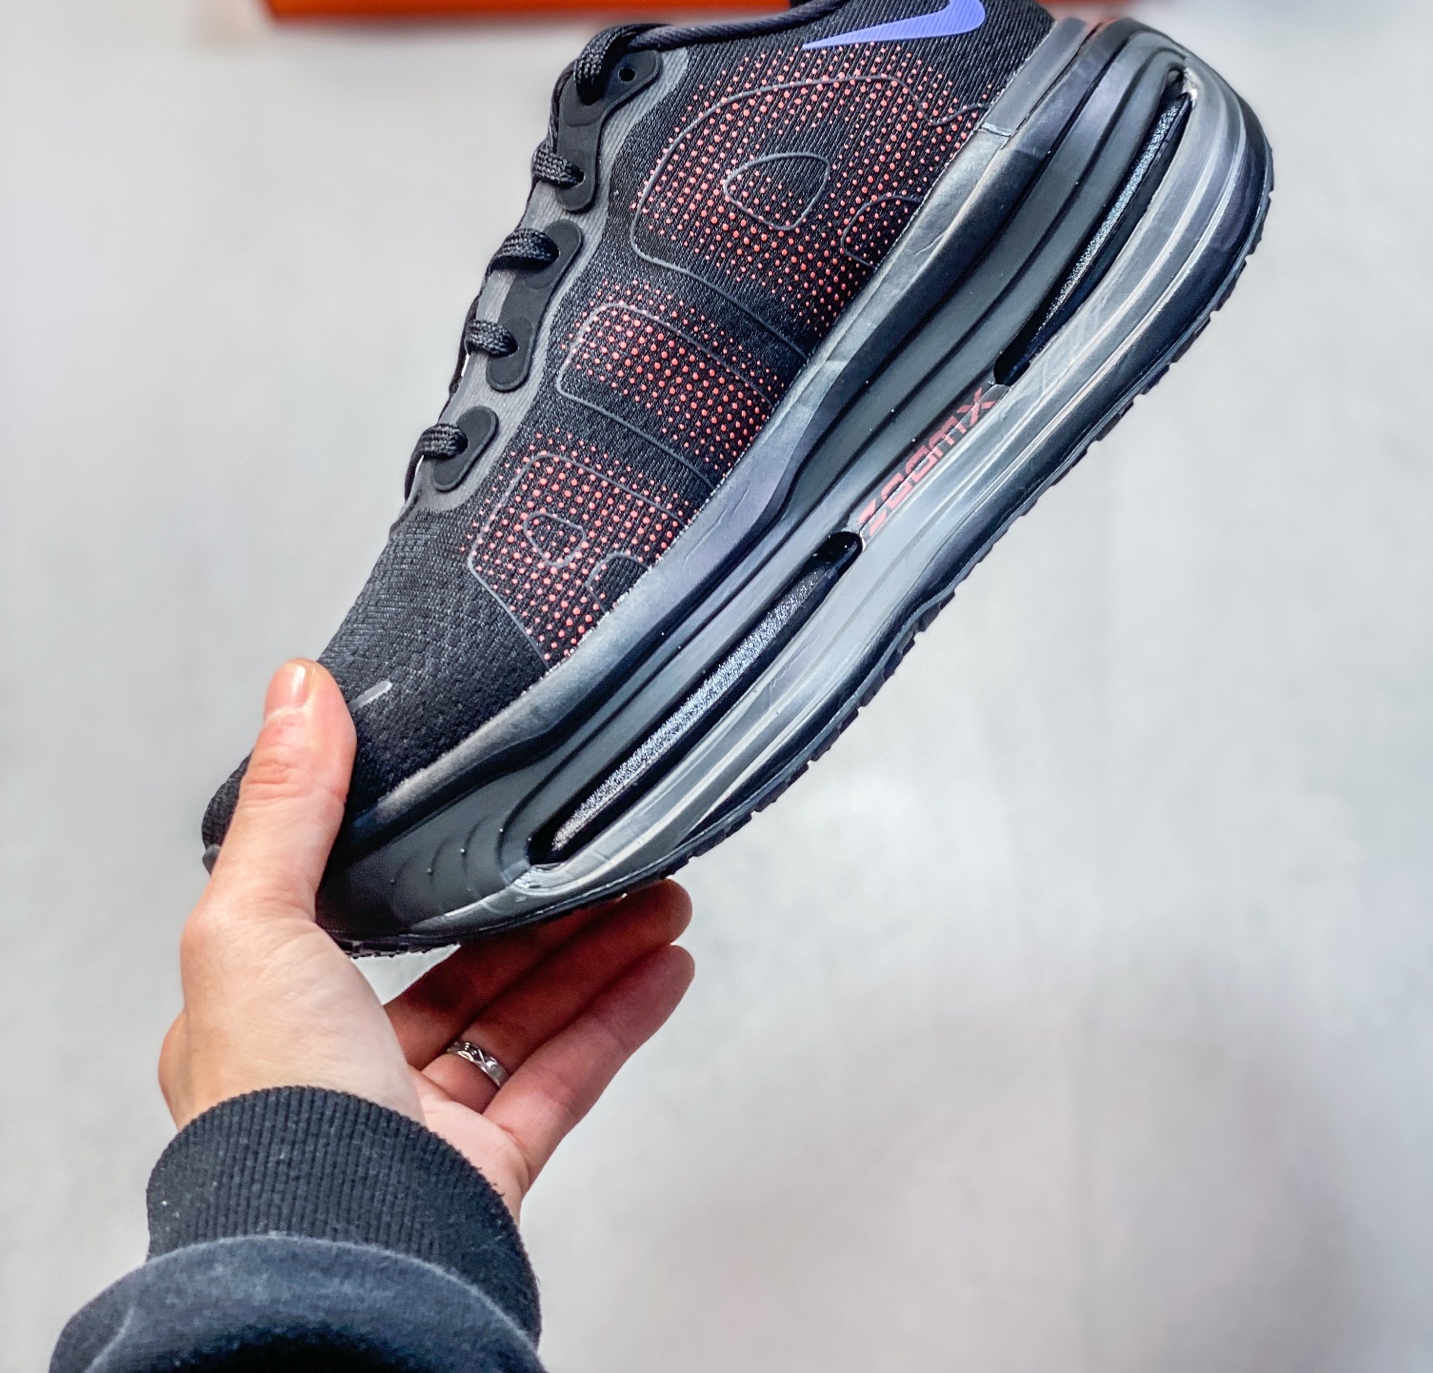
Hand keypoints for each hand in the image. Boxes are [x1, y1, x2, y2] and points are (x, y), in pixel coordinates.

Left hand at [160, 659, 693, 1216]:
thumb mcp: (251, 923)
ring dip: (595, 953)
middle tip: (606, 851)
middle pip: (460, 967)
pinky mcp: (483, 1173)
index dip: (429, 859)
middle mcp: (336, 1075)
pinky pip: (564, 1079)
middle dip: (542, 906)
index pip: (356, 918)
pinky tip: (662, 970)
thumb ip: (289, 808)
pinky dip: (617, 1020)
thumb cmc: (270, 1112)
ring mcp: (414, 1129)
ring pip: (521, 1019)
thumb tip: (297, 692)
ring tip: (660, 897)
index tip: (492, 807)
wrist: (336, 1259)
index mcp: (263, 1016)